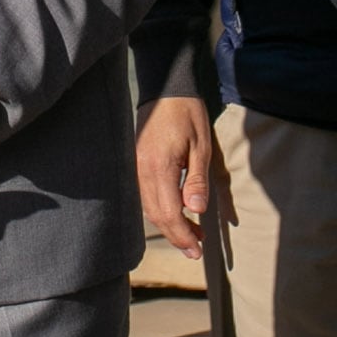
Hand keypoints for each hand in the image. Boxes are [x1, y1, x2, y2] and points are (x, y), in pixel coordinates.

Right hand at [136, 97, 226, 259]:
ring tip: (193, 234)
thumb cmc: (188, 114)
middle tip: (196, 250)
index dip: (182, 235)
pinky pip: (145, 195)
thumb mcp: (201, 146)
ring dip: (169, 224)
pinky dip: (160, 209)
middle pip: (156, 215)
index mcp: (158, 166)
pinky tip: (177, 212)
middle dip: (176, 236)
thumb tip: (195, 209)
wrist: (166, 86)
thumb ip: (197, 179)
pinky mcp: (136, 163)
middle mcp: (141, 170)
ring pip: (148, 207)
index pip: (168, 212)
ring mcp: (135, 167)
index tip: (197, 250)